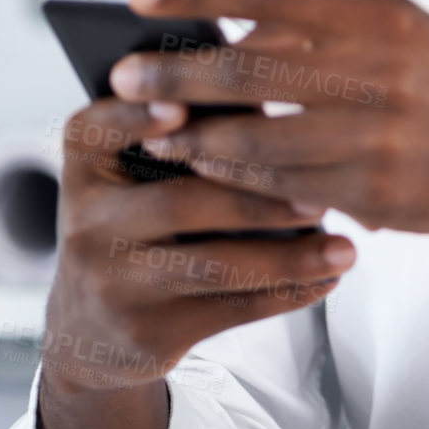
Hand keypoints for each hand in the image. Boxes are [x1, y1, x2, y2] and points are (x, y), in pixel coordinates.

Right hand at [37, 94, 354, 428]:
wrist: (90, 326)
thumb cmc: (135, 222)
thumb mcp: (133, 169)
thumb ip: (188, 132)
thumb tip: (272, 97)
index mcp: (86, 161)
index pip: (103, 129)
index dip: (139, 118)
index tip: (180, 107)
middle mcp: (86, 221)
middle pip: (181, 203)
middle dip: (260, 199)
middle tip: (322, 198)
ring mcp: (112, 282)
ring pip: (213, 266)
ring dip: (288, 258)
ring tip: (342, 249)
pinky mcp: (146, 331)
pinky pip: (228, 312)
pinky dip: (284, 295)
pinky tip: (323, 280)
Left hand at [111, 0, 428, 252]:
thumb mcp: (402, 32)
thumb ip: (325, 28)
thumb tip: (230, 34)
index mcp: (382, 15)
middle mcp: (380, 71)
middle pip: (249, 70)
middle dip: (173, 74)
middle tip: (123, 75)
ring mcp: (376, 138)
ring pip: (256, 139)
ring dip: (193, 137)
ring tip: (153, 131)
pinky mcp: (373, 194)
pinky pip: (283, 188)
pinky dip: (236, 179)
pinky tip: (207, 170)